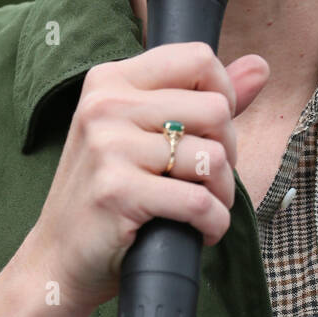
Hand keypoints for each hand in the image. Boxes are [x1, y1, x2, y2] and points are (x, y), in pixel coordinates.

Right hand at [19, 42, 269, 316]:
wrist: (57, 258)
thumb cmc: (108, 193)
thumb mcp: (144, 133)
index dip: (224, 93)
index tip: (212, 129)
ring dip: (221, 194)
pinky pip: (199, 202)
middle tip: (207, 178)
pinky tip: (199, 232)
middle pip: (215, 108)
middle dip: (227, 150)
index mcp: (110, 80)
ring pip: (212, 158)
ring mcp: (108, 146)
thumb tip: (260, 66)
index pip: (198, 58)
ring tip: (203, 208)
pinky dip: (214, 225)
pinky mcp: (117, 192)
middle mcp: (105, 105)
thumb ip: (202, 97)